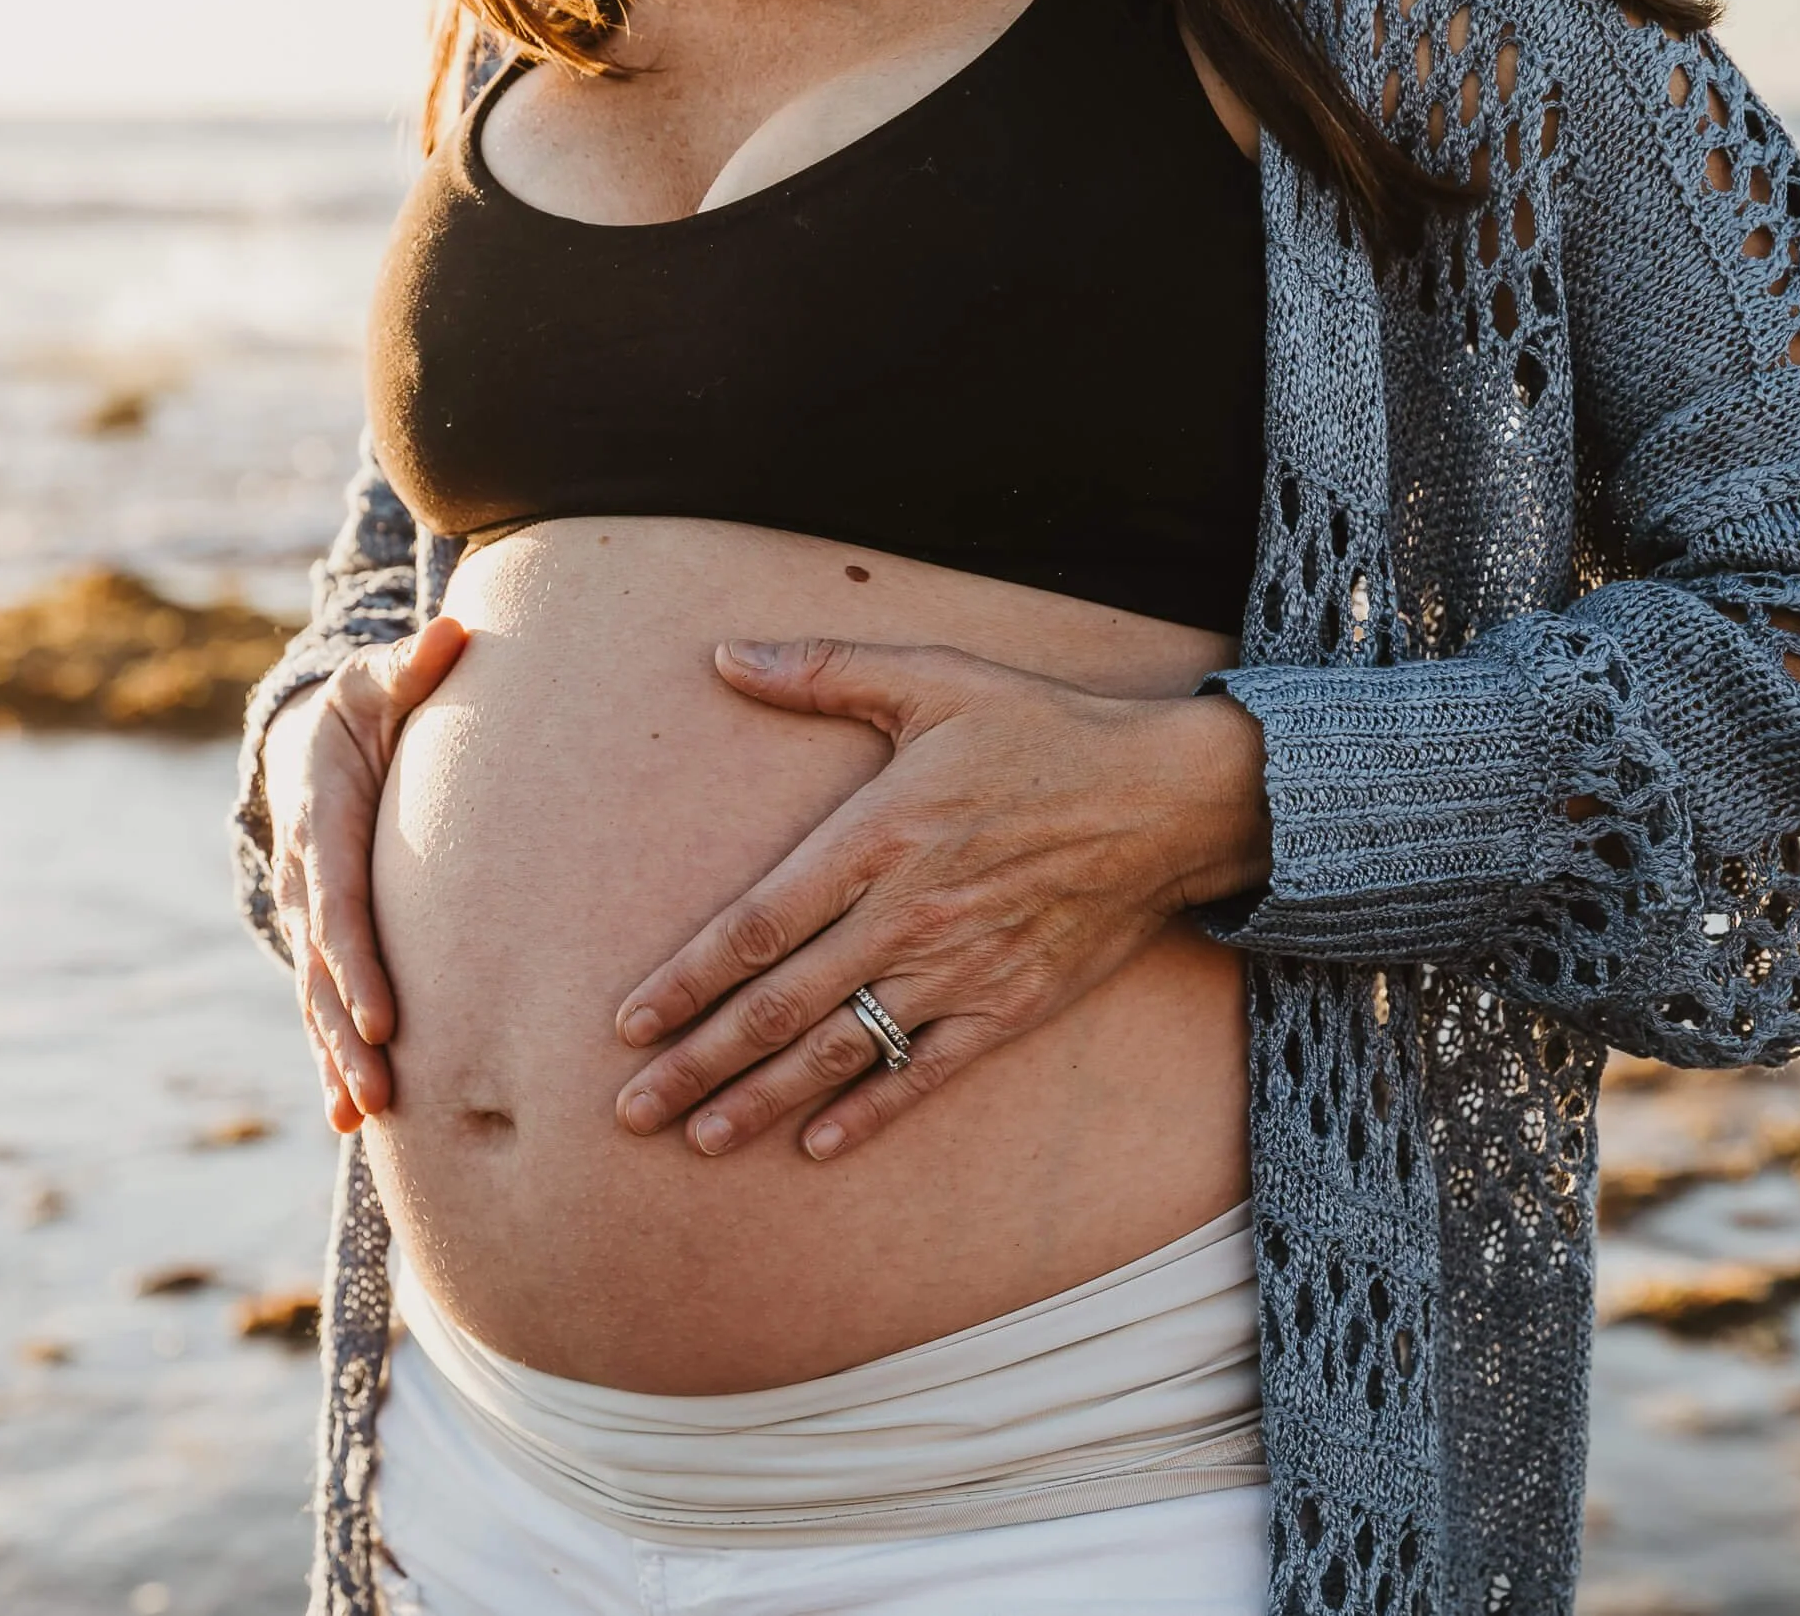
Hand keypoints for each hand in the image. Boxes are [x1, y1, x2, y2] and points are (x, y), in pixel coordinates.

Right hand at [264, 616, 467, 1132]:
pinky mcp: (324, 939)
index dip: (357, 961)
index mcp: (322, 819)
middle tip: (382, 1093)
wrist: (307, 738)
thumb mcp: (383, 677)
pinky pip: (324, 1004)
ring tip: (365, 1118)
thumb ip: (416, 664)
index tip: (383, 1014)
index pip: (341, 903)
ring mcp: (310, 913)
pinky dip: (332, 1058)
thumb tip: (455, 636)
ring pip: (318, 997)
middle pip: (324, 968)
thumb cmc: (366, 704)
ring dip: (339, 1058)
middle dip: (348, 1034)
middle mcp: (307, 876)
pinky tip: (350, 1118)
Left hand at [613, 637, 1269, 1159]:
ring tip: (701, 1140)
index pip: (757, 926)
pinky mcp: (1008, 1007)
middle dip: (698, 1064)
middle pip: (780, 1006)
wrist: (1171, 798)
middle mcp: (908, 916)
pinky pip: (925, 1073)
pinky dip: (870, 1112)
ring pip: (840, 1050)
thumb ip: (823, 672)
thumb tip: (721, 655)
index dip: (687, 981)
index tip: (629, 1023)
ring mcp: (959, 970)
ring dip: (763, 1101)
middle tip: (632, 1111)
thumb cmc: (1044, 732)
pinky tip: (818, 1145)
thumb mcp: (934, 680)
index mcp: (877, 839)